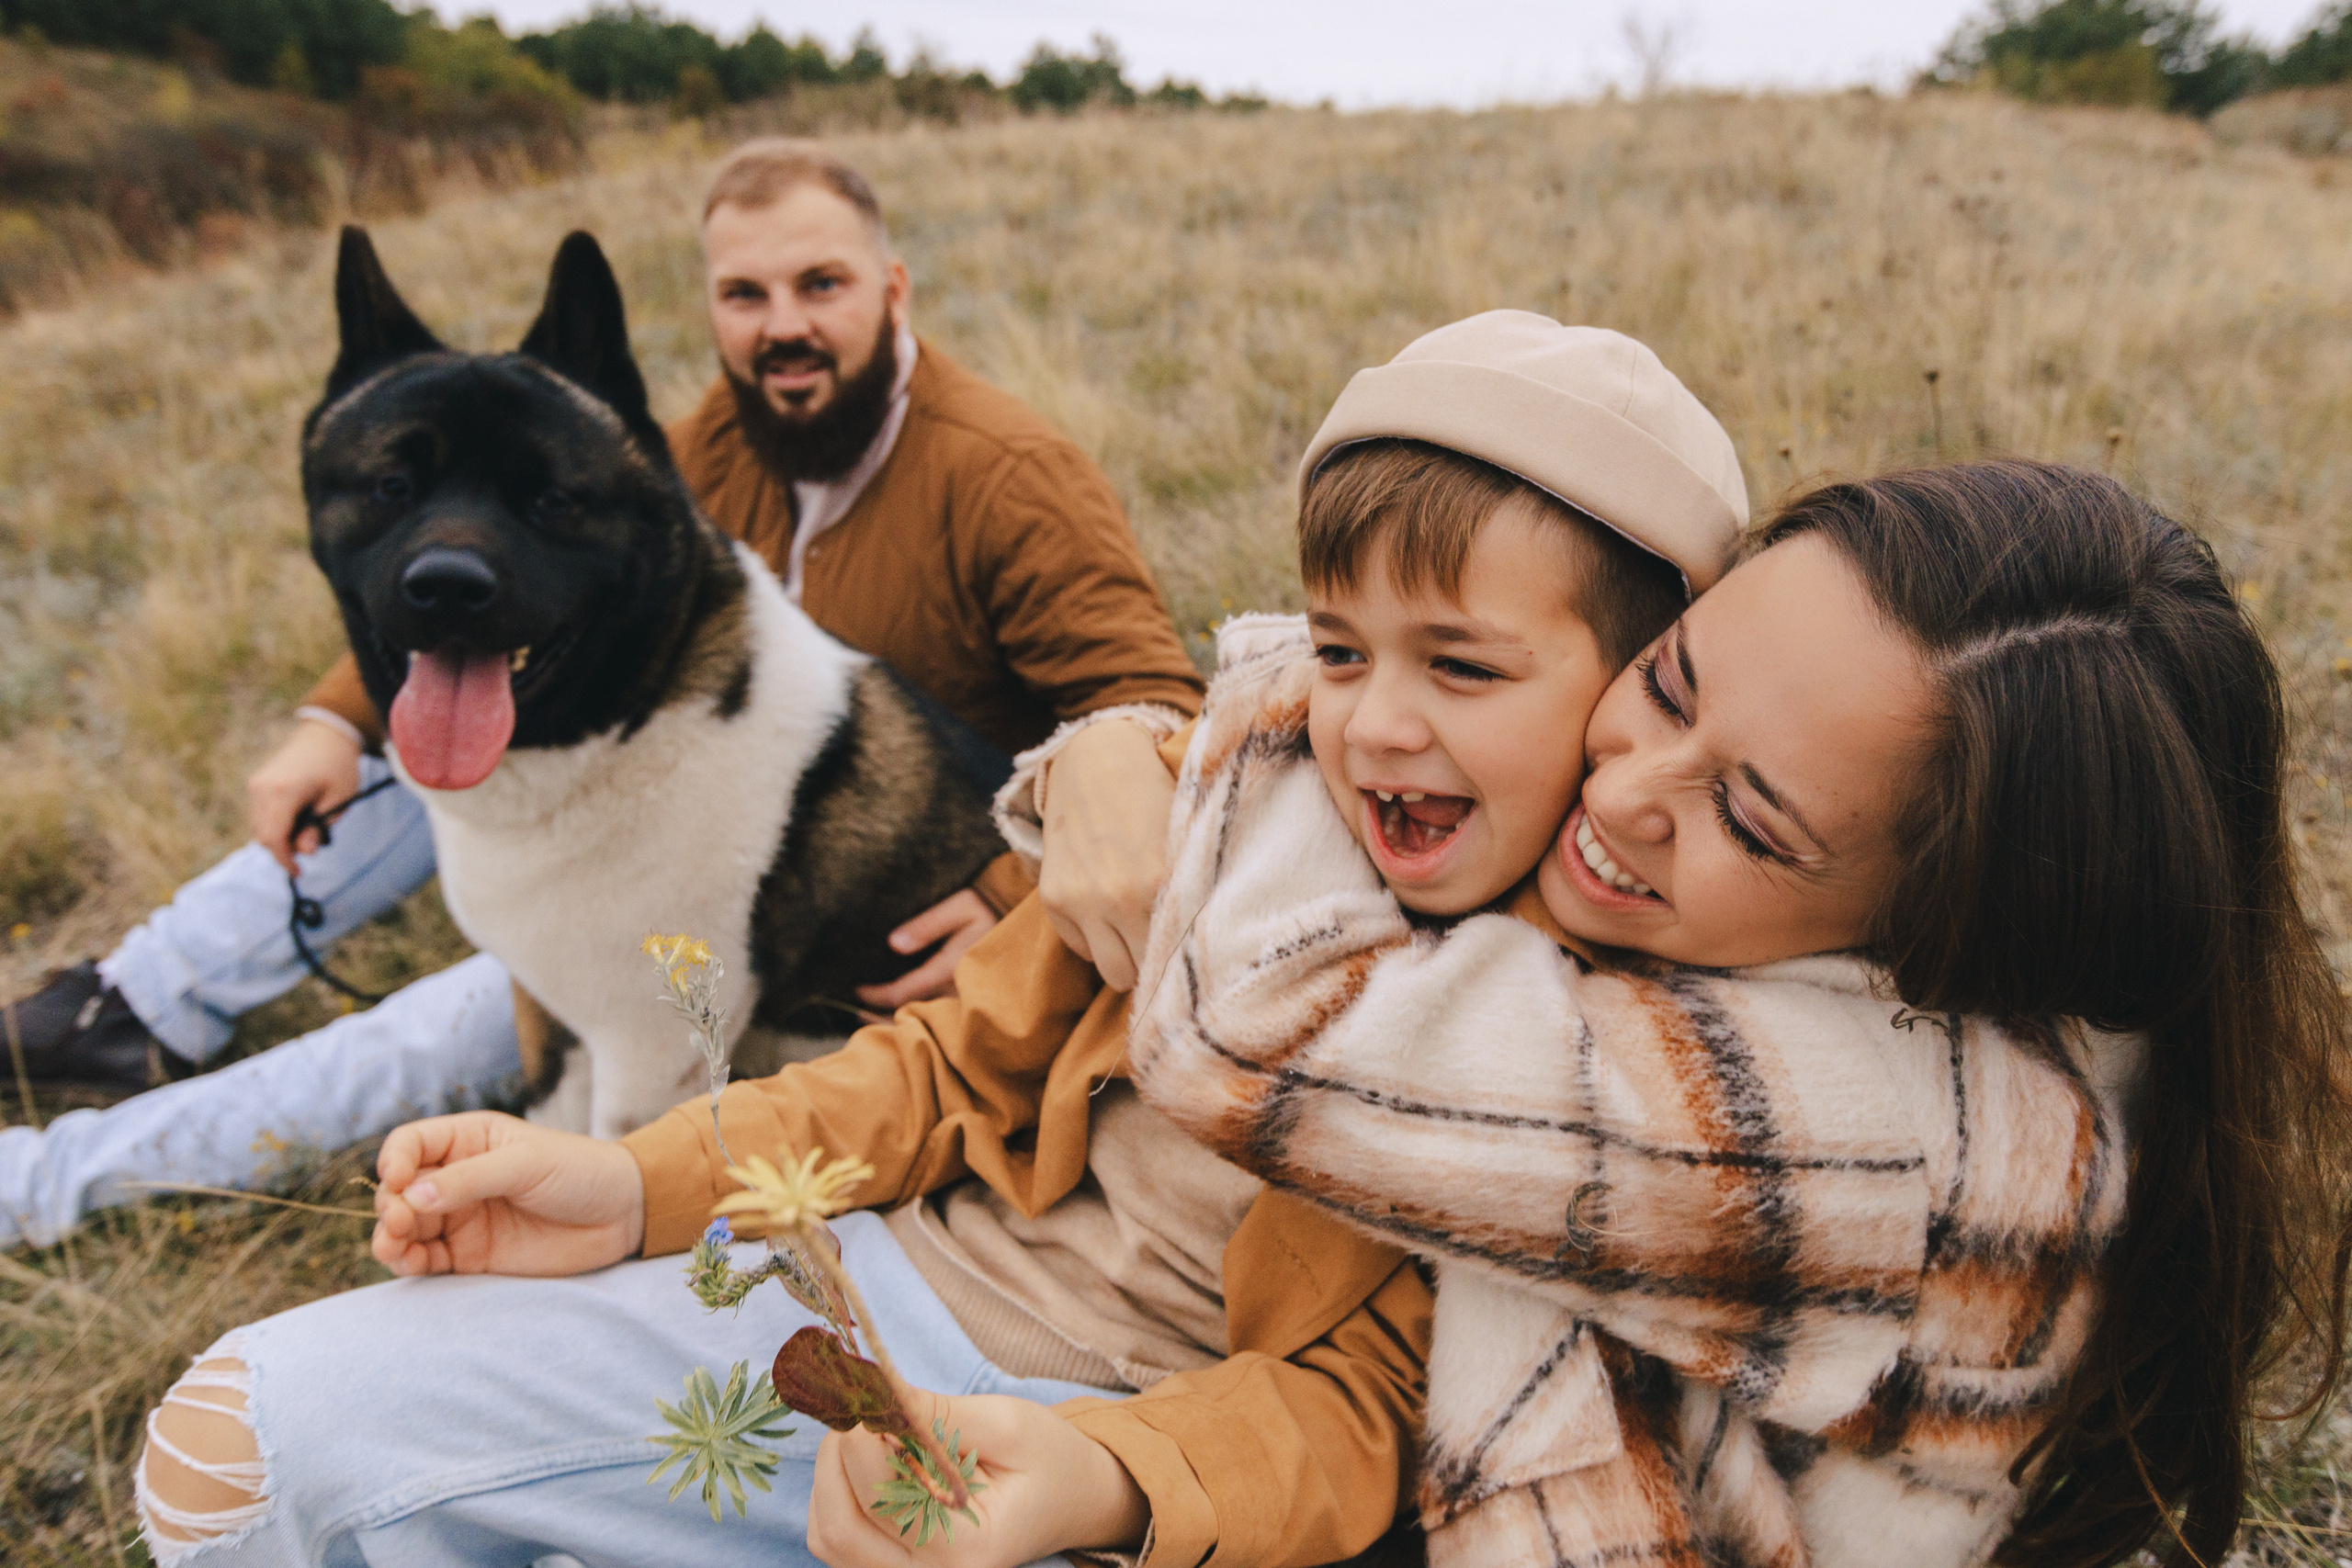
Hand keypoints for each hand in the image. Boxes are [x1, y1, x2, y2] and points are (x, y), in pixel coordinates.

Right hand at [247, 719, 363, 872]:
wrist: (326, 735)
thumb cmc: (338, 767)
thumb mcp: (338, 800)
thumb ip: (319, 827)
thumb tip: (305, 852)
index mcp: (283, 792)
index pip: (274, 838)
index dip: (284, 860)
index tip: (300, 872)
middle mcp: (262, 788)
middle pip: (263, 836)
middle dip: (284, 849)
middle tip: (313, 841)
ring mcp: (256, 785)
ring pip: (258, 827)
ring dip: (280, 837)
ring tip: (310, 823)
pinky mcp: (256, 784)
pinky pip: (260, 815)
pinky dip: (275, 824)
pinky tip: (299, 815)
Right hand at [370, 1110, 644, 1277]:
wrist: (622, 1215)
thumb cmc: (579, 1172)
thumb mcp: (526, 1164)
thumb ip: (470, 1178)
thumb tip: (412, 1195)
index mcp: (468, 1140)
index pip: (411, 1144)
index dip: (395, 1160)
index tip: (398, 1180)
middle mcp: (456, 1177)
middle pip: (400, 1189)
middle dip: (392, 1204)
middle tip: (402, 1221)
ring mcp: (461, 1217)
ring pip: (405, 1227)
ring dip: (389, 1237)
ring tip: (393, 1246)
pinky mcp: (470, 1255)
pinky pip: (426, 1259)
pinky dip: (408, 1262)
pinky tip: (407, 1263)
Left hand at [808, 1386, 1146, 1566]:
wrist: (1072, 1501)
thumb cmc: (1048, 1460)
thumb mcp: (1008, 1425)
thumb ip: (938, 1415)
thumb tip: (871, 1391)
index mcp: (968, 1548)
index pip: (882, 1497)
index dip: (861, 1435)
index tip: (865, 1386)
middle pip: (838, 1526)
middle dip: (838, 1453)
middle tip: (865, 1404)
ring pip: (828, 1533)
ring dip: (832, 1473)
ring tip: (871, 1431)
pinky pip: (835, 1538)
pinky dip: (837, 1493)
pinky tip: (870, 1461)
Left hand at [855, 890, 996, 1010]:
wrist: (1025, 918)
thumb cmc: (988, 905)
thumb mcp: (961, 906)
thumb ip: (928, 924)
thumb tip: (894, 944)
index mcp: (953, 966)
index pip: (904, 992)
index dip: (876, 995)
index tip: (856, 990)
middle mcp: (960, 989)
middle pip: (914, 1016)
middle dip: (883, 1019)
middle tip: (857, 1014)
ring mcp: (968, 998)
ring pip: (928, 1022)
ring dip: (899, 1023)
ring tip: (873, 1021)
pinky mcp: (973, 999)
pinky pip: (941, 1018)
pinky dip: (920, 1021)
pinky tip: (903, 1019)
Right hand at [1037, 718, 1175, 990]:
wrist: (1097, 761)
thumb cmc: (1155, 801)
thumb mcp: (1183, 844)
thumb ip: (1192, 895)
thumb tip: (1214, 953)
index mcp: (1160, 883)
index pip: (1177, 957)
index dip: (1186, 963)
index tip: (1193, 961)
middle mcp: (1119, 897)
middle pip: (1143, 976)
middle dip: (1155, 965)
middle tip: (1166, 946)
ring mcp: (1081, 901)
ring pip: (1113, 974)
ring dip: (1126, 960)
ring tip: (1138, 933)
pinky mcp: (1054, 900)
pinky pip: (1081, 949)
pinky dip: (1096, 940)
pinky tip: (1108, 908)